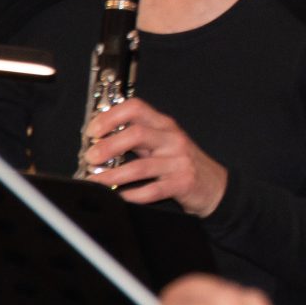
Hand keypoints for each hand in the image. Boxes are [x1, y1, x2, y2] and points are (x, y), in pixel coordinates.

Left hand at [84, 99, 228, 217]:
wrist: (215, 185)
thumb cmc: (180, 163)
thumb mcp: (162, 142)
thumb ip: (135, 138)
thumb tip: (96, 142)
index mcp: (164, 125)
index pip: (136, 108)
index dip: (110, 117)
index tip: (92, 131)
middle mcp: (172, 140)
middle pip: (136, 134)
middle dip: (108, 146)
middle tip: (91, 157)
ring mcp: (178, 162)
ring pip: (140, 167)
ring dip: (112, 175)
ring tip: (95, 181)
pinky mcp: (182, 184)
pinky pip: (152, 190)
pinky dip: (131, 195)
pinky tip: (119, 196)